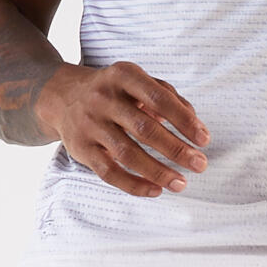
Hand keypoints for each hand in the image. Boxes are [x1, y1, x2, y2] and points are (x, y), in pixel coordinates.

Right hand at [34, 61, 210, 197]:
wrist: (62, 97)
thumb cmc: (114, 91)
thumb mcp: (137, 81)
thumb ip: (168, 96)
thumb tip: (194, 123)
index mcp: (123, 75)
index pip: (159, 98)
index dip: (184, 120)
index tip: (204, 139)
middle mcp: (104, 98)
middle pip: (145, 128)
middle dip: (176, 149)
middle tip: (200, 165)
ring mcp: (90, 124)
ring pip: (127, 154)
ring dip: (158, 171)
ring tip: (181, 183)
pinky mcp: (80, 148)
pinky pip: (108, 172)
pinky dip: (133, 185)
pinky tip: (155, 190)